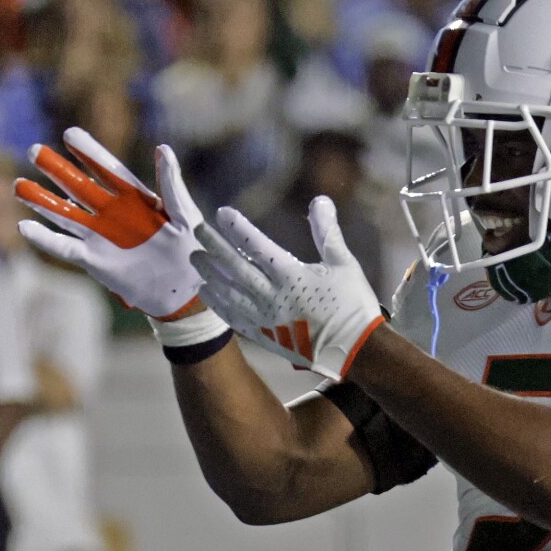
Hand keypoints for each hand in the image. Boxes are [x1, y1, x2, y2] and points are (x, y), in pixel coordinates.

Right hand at [14, 127, 204, 319]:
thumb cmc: (193, 250)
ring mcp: (101, 236)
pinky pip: (65, 247)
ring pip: (65, 214)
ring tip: (18, 185)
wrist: (186, 292)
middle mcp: (113, 213)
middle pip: (80, 187)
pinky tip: (24, 226)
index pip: (108, 170)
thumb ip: (171, 185)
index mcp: (136, 198)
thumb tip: (163, 148)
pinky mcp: (94, 260)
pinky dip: (45, 239)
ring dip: (42, 201)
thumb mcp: (186, 216)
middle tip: (35, 151)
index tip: (70, 134)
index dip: (90, 152)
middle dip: (58, 170)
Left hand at [191, 197, 383, 379]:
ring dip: (210, 273)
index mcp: (292, 276)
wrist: (354, 350)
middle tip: (198, 231)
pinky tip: (207, 292)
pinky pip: (234, 318)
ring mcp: (266, 318)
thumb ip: (328, 232)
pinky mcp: (265, 335)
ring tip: (196, 258)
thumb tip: (320, 200)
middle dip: (215, 246)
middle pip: (235, 267)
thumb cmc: (352, 305)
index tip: (222, 213)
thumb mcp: (344, 264)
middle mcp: (273, 296)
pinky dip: (218, 304)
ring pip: (229, 292)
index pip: (257, 246)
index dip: (238, 228)